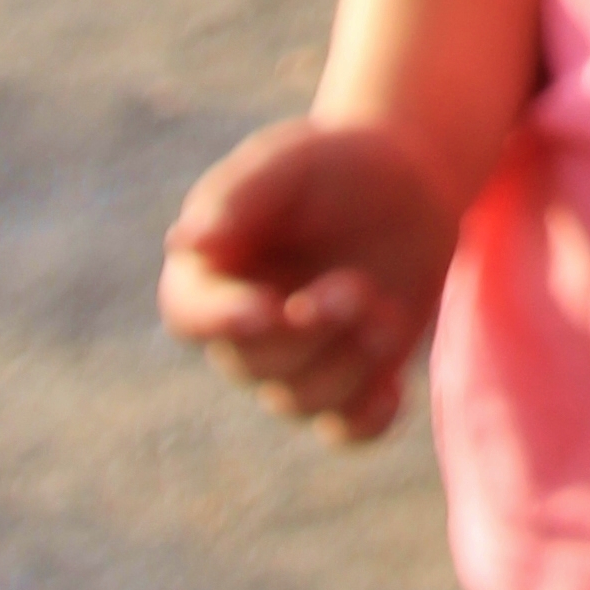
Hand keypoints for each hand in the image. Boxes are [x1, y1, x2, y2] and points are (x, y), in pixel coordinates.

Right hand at [158, 117, 460, 443]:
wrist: (404, 180)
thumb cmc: (333, 164)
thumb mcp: (289, 160)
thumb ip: (239, 194)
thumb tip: (185, 240)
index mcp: (210, 271)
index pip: (190, 314)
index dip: (222, 320)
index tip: (269, 309)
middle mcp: (243, 328)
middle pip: (254, 363)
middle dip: (310, 332)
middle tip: (355, 286)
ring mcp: (296, 359)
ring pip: (303, 399)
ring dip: (350, 363)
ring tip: (387, 311)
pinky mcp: (349, 377)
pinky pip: (346, 428)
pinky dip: (366, 421)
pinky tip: (391, 391)